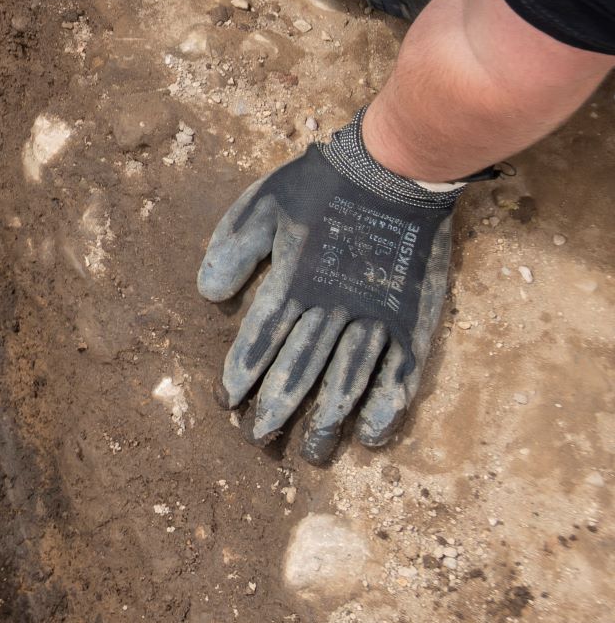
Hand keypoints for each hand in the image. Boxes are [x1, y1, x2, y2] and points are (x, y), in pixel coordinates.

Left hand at [198, 116, 462, 460]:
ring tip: (308, 452)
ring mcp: (377, 318)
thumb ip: (232, 248)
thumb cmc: (321, 185)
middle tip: (258, 440)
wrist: (395, 171)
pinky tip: (370, 436)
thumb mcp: (261, 204)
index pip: (261, 341)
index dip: (242, 375)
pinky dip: (385, 409)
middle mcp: (334, 308)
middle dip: (276, 410)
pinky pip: (399, 376)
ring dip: (326, 422)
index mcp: (294, 282)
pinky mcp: (413, 322)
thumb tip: (208, 295)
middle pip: (300, 372)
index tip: (228, 402)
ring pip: (347, 383)